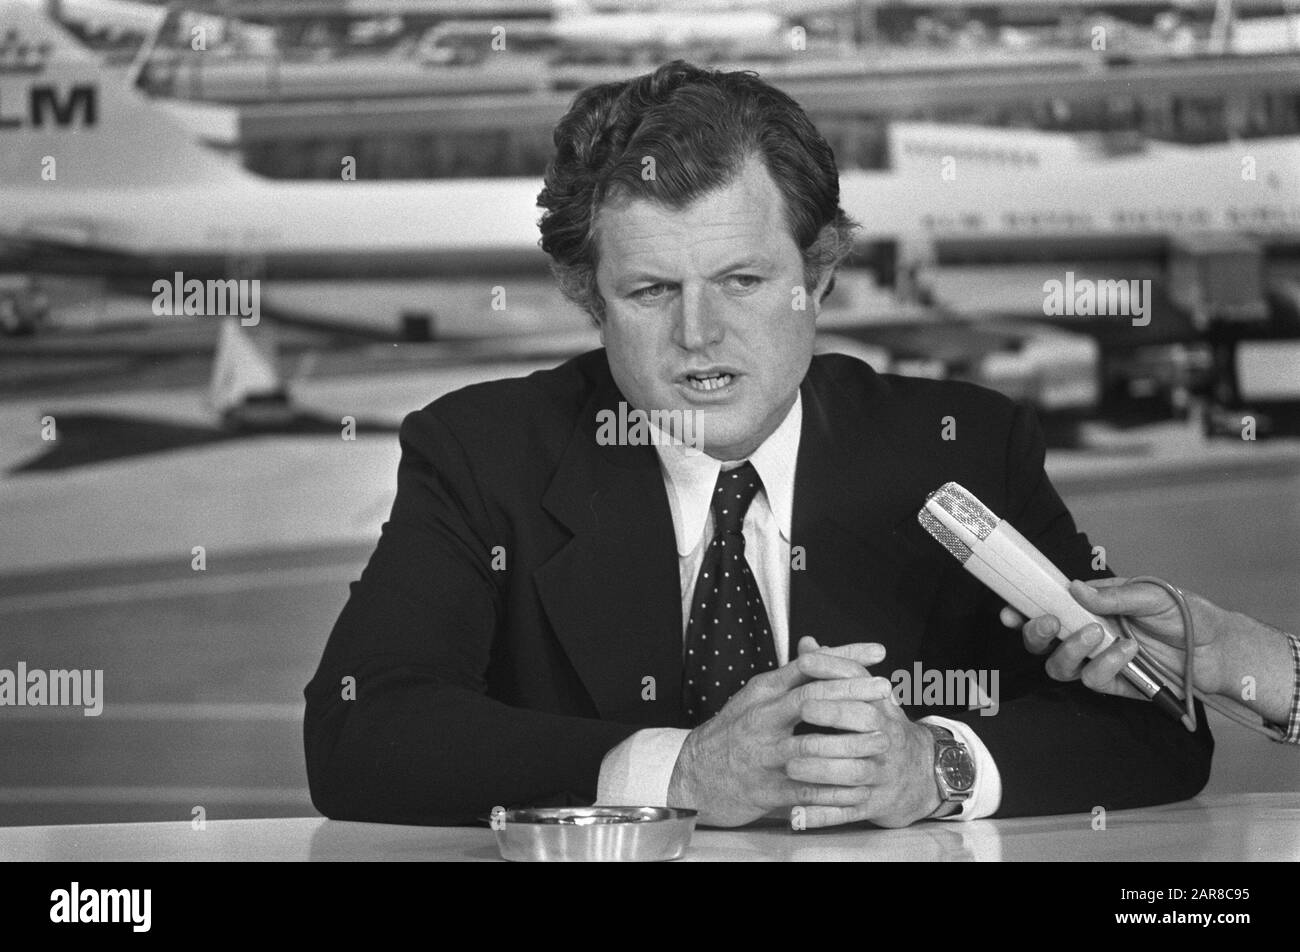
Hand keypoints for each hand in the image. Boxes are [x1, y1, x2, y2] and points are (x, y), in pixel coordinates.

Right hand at [667, 637, 893, 826]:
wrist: (693, 774)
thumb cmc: (732, 733)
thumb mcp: (756, 697)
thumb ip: (789, 676)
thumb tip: (818, 648)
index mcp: (763, 692)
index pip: (807, 665)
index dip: (844, 657)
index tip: (878, 653)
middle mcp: (762, 718)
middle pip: (811, 697)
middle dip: (852, 692)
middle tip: (886, 688)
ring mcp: (763, 754)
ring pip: (810, 744)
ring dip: (851, 743)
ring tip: (882, 739)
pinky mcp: (765, 788)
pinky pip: (806, 789)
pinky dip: (835, 790)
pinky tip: (859, 788)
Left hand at [788, 658, 939, 828]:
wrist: (922, 776)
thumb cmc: (881, 731)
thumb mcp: (867, 700)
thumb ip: (835, 673)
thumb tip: (807, 643)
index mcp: (881, 710)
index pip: (861, 682)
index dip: (834, 669)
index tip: (804, 663)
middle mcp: (886, 739)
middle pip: (864, 724)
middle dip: (833, 716)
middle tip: (800, 710)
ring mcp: (882, 773)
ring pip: (855, 771)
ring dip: (823, 769)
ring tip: (791, 766)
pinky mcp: (874, 804)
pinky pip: (848, 811)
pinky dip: (823, 814)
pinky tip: (798, 814)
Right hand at [1001, 577, 1233, 698]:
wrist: (1217, 649)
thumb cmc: (1184, 613)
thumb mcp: (1151, 593)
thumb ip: (1113, 594)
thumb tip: (1074, 588)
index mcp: (1088, 607)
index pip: (1047, 608)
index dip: (1022, 610)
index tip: (1009, 611)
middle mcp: (1087, 635)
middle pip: (1041, 642)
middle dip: (1037, 634)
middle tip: (1050, 622)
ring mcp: (1098, 661)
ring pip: (1059, 666)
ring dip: (1071, 650)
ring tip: (1097, 635)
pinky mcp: (1115, 684)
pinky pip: (1094, 680)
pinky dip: (1106, 664)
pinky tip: (1129, 651)